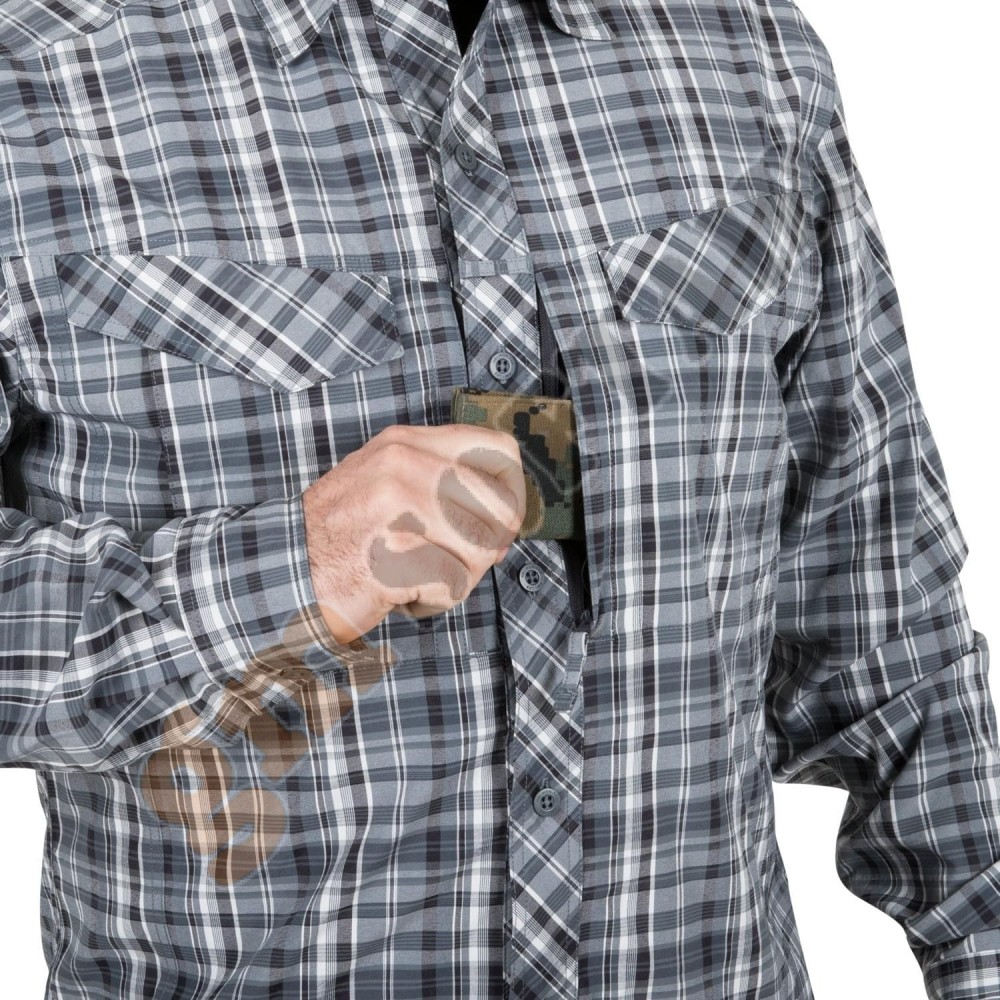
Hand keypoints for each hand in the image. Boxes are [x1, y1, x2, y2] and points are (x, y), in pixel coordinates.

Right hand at [301, 422, 525, 643]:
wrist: (279, 573)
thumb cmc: (338, 536)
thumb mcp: (386, 484)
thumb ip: (443, 486)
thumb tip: (506, 518)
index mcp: (406, 444)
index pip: (500, 450)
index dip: (512, 492)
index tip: (497, 519)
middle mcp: (405, 466)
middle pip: (500, 508)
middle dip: (485, 546)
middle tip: (449, 560)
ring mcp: (399, 508)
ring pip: (482, 550)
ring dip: (457, 577)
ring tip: (415, 574)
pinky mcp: (395, 555)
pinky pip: (455, 585)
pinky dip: (433, 601)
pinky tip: (400, 592)